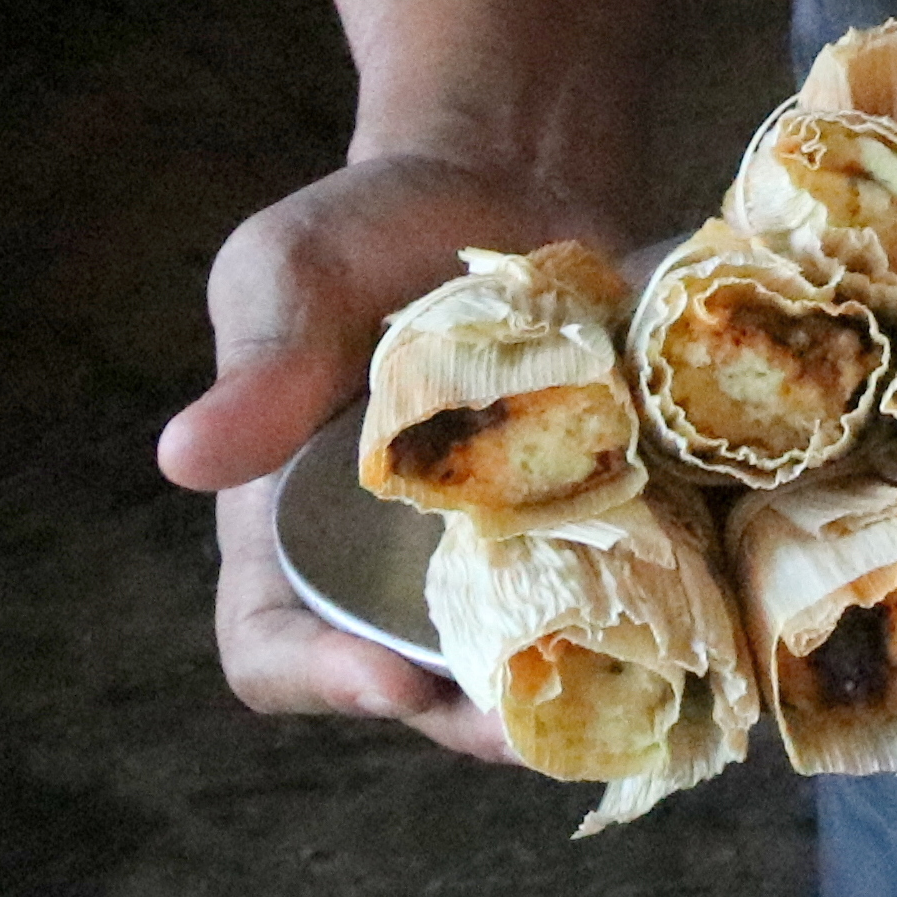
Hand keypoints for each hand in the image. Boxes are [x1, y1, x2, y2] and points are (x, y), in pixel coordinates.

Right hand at [157, 153, 621, 754]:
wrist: (502, 173)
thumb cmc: (366, 229)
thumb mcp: (288, 271)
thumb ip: (258, 361)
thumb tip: (184, 454)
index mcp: (292, 530)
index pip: (275, 645)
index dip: (323, 676)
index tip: (390, 681)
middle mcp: (393, 565)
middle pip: (418, 677)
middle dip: (476, 713)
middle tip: (537, 724)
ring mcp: (503, 543)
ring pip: (530, 649)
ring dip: (581, 678)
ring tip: (635, 688)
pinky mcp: (598, 504)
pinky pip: (625, 575)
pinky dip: (664, 589)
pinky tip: (712, 588)